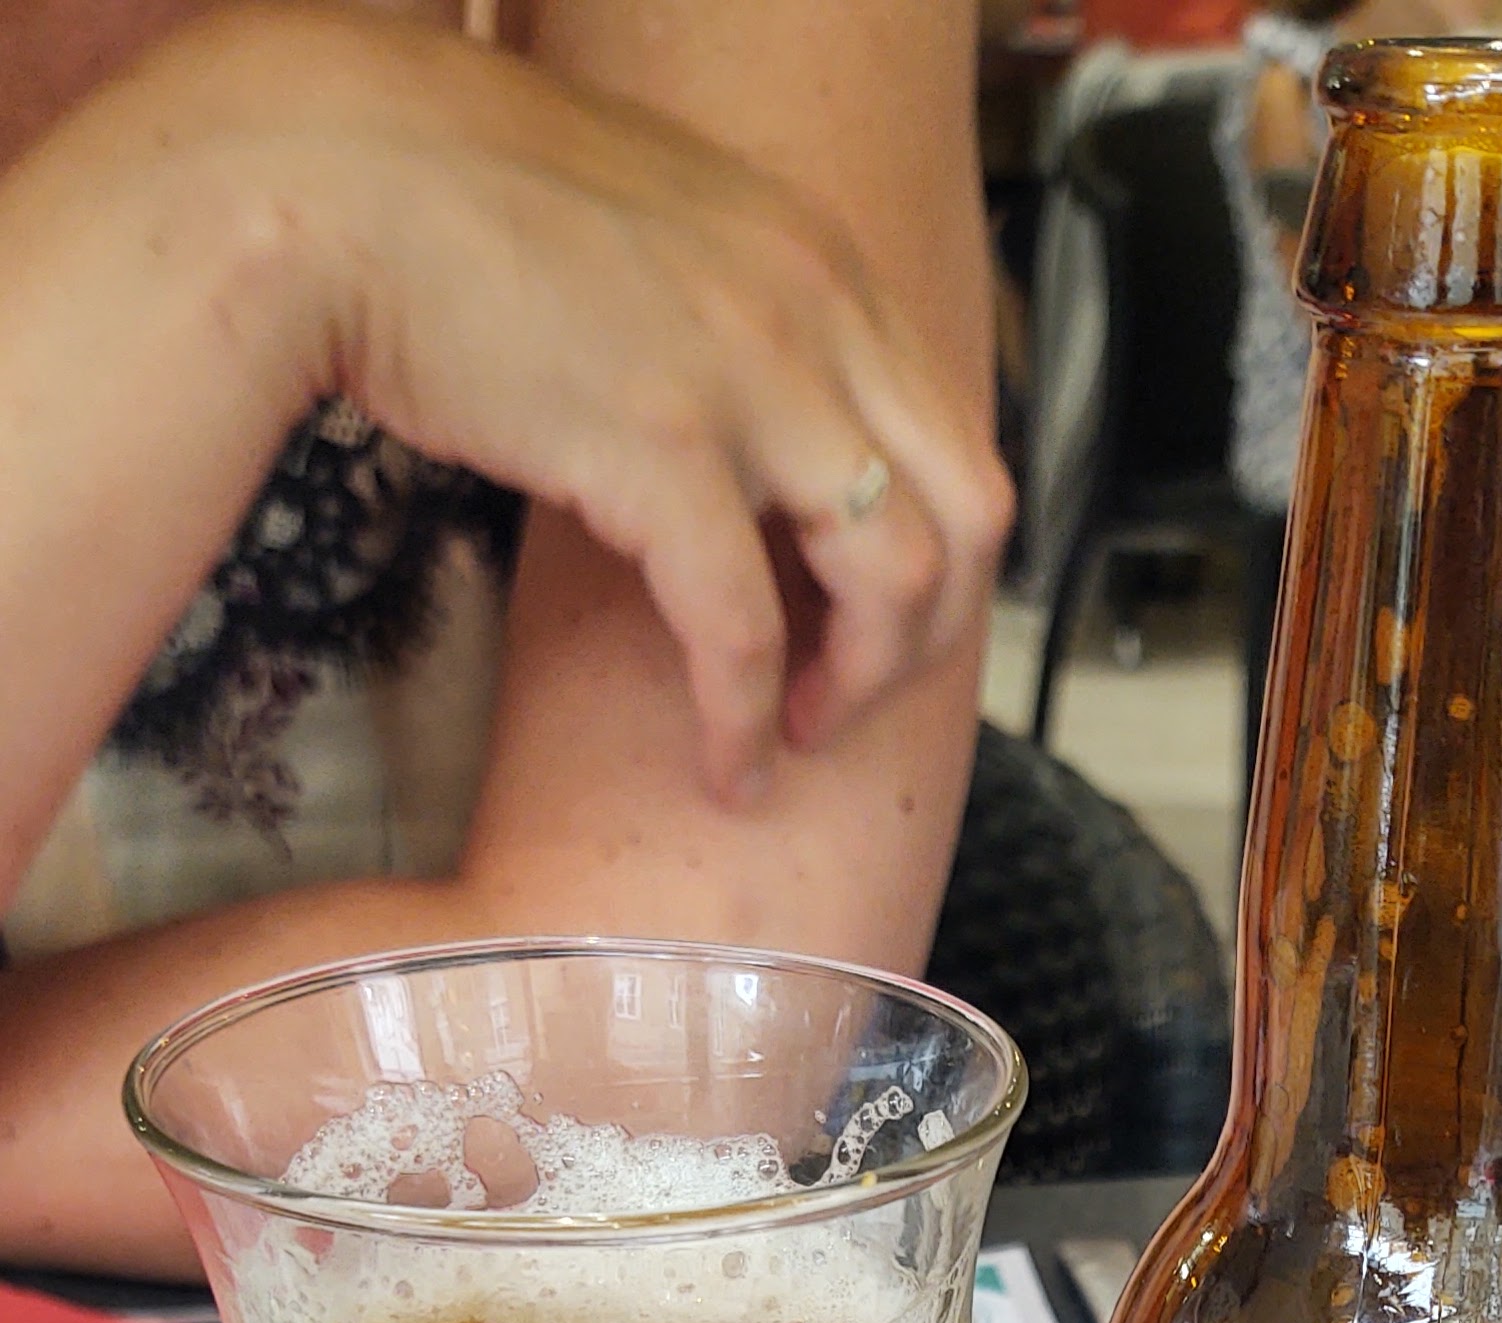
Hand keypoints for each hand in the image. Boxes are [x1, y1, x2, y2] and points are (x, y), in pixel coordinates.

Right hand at [118, 5, 1015, 797]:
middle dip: (929, 638)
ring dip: (857, 688)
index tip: (877, 622)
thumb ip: (738, 323)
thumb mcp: (660, 242)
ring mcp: (747, 378)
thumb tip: (754, 433)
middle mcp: (814, 309)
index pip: (954, 435)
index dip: (938, 559)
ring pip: (891, 580)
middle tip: (850, 696)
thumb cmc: (462, 214)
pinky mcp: (659, 449)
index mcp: (822, 261)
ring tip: (788, 737)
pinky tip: (725, 769)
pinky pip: (744, 629)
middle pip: (966, 516)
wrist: (339, 176)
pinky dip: (743, 723)